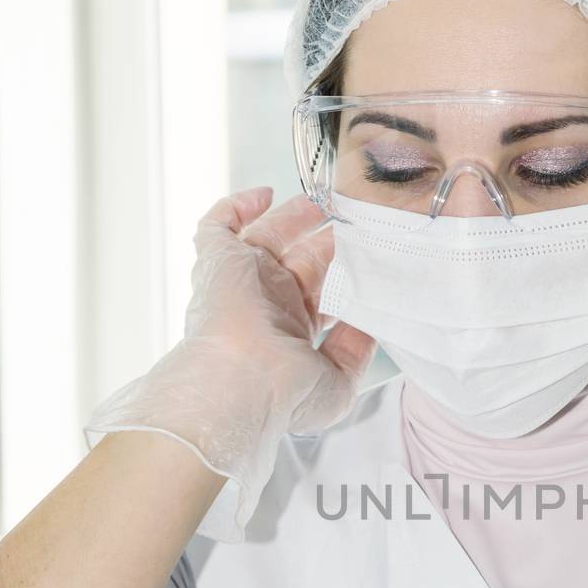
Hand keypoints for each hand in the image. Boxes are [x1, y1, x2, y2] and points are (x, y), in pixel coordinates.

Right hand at [83, 186, 376, 542]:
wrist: (243, 382)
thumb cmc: (286, 393)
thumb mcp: (341, 379)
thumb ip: (356, 349)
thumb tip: (369, 323)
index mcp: (292, 333)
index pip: (320, 296)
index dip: (342, 276)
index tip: (369, 258)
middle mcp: (266, 305)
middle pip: (300, 262)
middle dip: (326, 241)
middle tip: (355, 222)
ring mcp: (242, 281)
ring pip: (268, 237)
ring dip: (294, 217)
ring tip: (326, 201)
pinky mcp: (219, 261)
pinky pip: (218, 225)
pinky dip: (236, 206)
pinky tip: (264, 194)